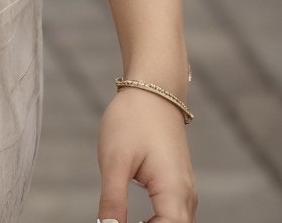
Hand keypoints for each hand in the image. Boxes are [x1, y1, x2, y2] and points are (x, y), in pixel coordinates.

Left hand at [96, 87, 196, 221]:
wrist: (153, 88)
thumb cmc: (133, 118)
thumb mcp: (115, 160)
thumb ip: (112, 200)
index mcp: (174, 192)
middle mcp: (186, 197)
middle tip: (116, 221)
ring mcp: (185, 191)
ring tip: (123, 220)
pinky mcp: (178, 186)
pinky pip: (174, 216)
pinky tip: (136, 221)